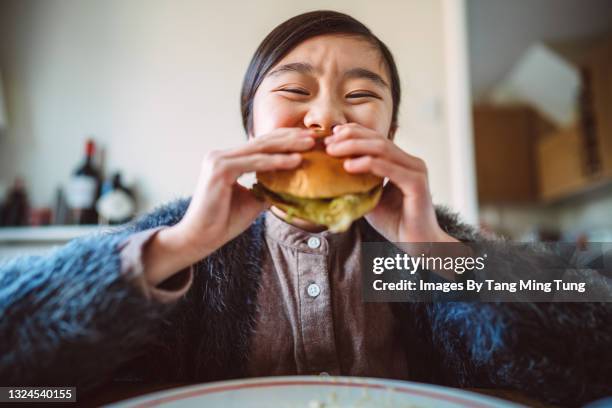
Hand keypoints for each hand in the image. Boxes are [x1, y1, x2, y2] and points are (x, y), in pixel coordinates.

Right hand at [144, 128, 314, 284]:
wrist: (200, 238)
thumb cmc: (224, 222)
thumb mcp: (253, 201)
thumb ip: (268, 188)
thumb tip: (293, 185)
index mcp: (228, 160)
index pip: (261, 145)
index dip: (286, 140)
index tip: (309, 140)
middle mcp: (222, 155)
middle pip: (263, 141)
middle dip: (291, 138)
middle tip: (315, 136)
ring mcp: (219, 159)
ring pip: (260, 149)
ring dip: (288, 146)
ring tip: (310, 144)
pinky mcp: (220, 169)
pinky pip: (254, 163)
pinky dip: (276, 162)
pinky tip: (295, 161)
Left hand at [325, 123, 457, 243]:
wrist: (419, 245)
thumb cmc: (395, 223)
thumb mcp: (371, 198)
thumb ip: (359, 183)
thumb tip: (331, 172)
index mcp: (402, 162)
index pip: (377, 139)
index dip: (353, 133)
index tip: (330, 137)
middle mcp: (411, 162)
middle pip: (378, 139)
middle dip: (350, 137)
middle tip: (327, 143)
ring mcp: (416, 170)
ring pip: (382, 149)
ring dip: (354, 147)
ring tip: (333, 151)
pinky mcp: (416, 183)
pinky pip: (388, 168)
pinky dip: (367, 164)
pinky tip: (348, 166)